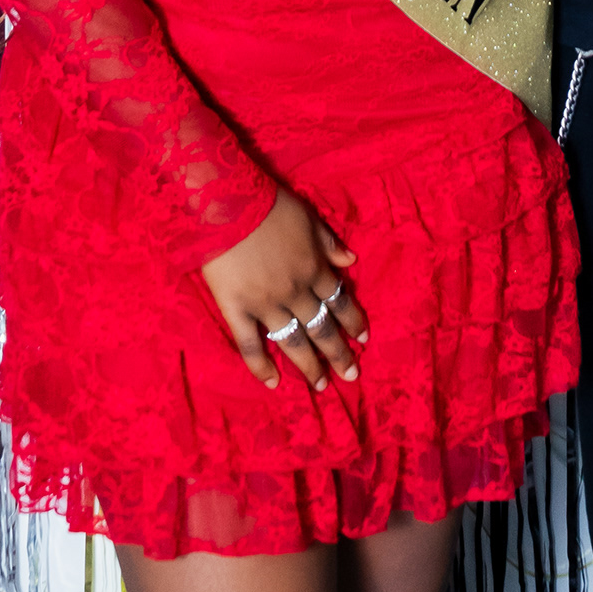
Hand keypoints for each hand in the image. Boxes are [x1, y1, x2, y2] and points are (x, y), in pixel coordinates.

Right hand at [201, 186, 369, 392]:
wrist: (228, 206)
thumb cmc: (269, 206)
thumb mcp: (308, 218)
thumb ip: (328, 243)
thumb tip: (351, 261)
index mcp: (314, 268)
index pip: (339, 300)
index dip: (353, 320)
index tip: (364, 339)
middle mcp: (296, 292)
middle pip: (322, 327)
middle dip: (339, 353)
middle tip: (352, 375)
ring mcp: (267, 305)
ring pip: (294, 342)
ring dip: (309, 366)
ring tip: (321, 386)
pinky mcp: (238, 311)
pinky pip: (251, 345)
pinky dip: (261, 366)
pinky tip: (273, 383)